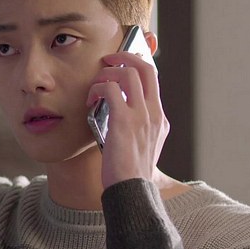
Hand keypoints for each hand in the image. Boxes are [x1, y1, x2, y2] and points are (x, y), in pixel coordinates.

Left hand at [86, 52, 169, 188]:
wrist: (132, 191)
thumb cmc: (130, 175)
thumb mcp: (141, 148)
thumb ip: (135, 130)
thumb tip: (117, 118)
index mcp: (160, 120)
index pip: (153, 79)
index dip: (137, 64)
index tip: (120, 65)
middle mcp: (154, 114)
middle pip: (146, 68)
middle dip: (124, 57)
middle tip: (107, 60)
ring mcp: (142, 116)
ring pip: (128, 74)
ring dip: (106, 74)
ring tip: (94, 87)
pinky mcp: (124, 121)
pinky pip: (110, 90)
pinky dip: (97, 89)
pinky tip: (89, 101)